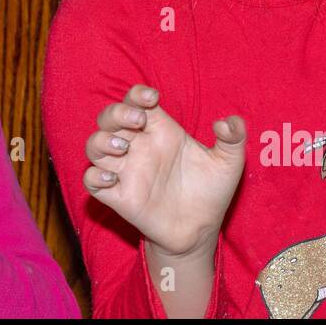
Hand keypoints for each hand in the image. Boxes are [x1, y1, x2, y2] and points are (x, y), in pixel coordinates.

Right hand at [83, 84, 246, 258]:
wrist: (202, 230)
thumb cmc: (211, 191)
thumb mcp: (229, 162)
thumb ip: (234, 137)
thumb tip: (227, 122)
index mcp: (160, 131)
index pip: (136, 101)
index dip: (137, 94)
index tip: (152, 98)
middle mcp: (138, 147)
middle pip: (109, 118)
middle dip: (116, 113)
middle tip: (137, 121)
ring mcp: (125, 171)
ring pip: (95, 145)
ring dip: (102, 141)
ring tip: (123, 148)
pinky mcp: (118, 197)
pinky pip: (91, 181)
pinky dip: (94, 176)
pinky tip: (111, 178)